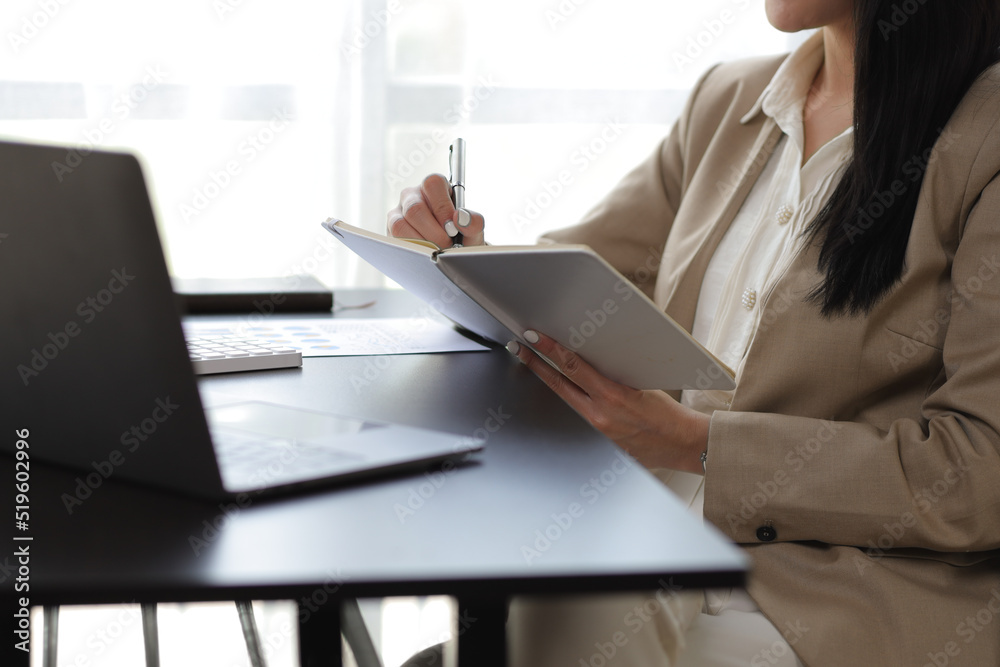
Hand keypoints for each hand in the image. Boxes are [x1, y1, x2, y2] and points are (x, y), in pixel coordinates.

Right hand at [387, 174, 485, 247]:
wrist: (450, 254)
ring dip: (420, 242)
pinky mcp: (390, 230)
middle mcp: (413, 195)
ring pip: (399, 224)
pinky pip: (393, 239)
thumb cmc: (461, 237)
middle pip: (415, 208)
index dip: (442, 207)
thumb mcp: (473, 230)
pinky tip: (424, 256)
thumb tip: (461, 218)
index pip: (433, 184)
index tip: (452, 229)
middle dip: (433, 232)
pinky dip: (411, 251)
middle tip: (446, 245)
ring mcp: (398, 212)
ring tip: (436, 252)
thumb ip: (474, 223)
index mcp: (434, 187)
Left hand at [508, 330, 708, 473]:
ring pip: (565, 402)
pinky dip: (571, 405)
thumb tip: (587, 360)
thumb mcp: (640, 384)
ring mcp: (597, 433)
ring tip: (535, 367)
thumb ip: (610, 375)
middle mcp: (600, 416)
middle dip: (535, 365)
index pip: (572, 367)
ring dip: (550, 383)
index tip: (534, 337)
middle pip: (558, 385)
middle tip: (519, 348)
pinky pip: (579, 420)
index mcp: (613, 396)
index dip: (549, 350)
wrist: (682, 444)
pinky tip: (566, 395)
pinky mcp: (600, 445)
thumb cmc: (667, 412)